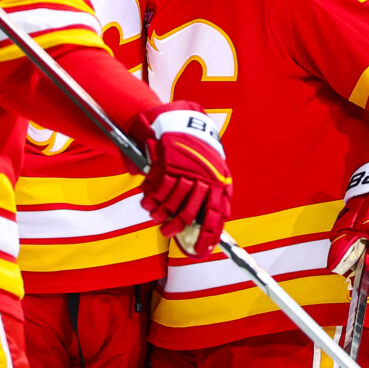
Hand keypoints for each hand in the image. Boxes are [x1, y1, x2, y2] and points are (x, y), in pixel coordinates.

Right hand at [129, 101, 232, 255]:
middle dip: (177, 227)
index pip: (217, 214)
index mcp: (221, 180)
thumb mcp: (208, 166)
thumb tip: (202, 221)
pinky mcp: (171, 162)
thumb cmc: (194, 146)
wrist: (179, 117)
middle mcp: (208, 176)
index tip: (200, 250)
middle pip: (192, 212)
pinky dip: (152, 198)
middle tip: (167, 233)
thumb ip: (206, 192)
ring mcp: (189, 169)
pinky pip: (160, 188)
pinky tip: (147, 201)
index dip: (208, 235)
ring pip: (173, 202)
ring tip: (154, 216)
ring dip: (161, 213)